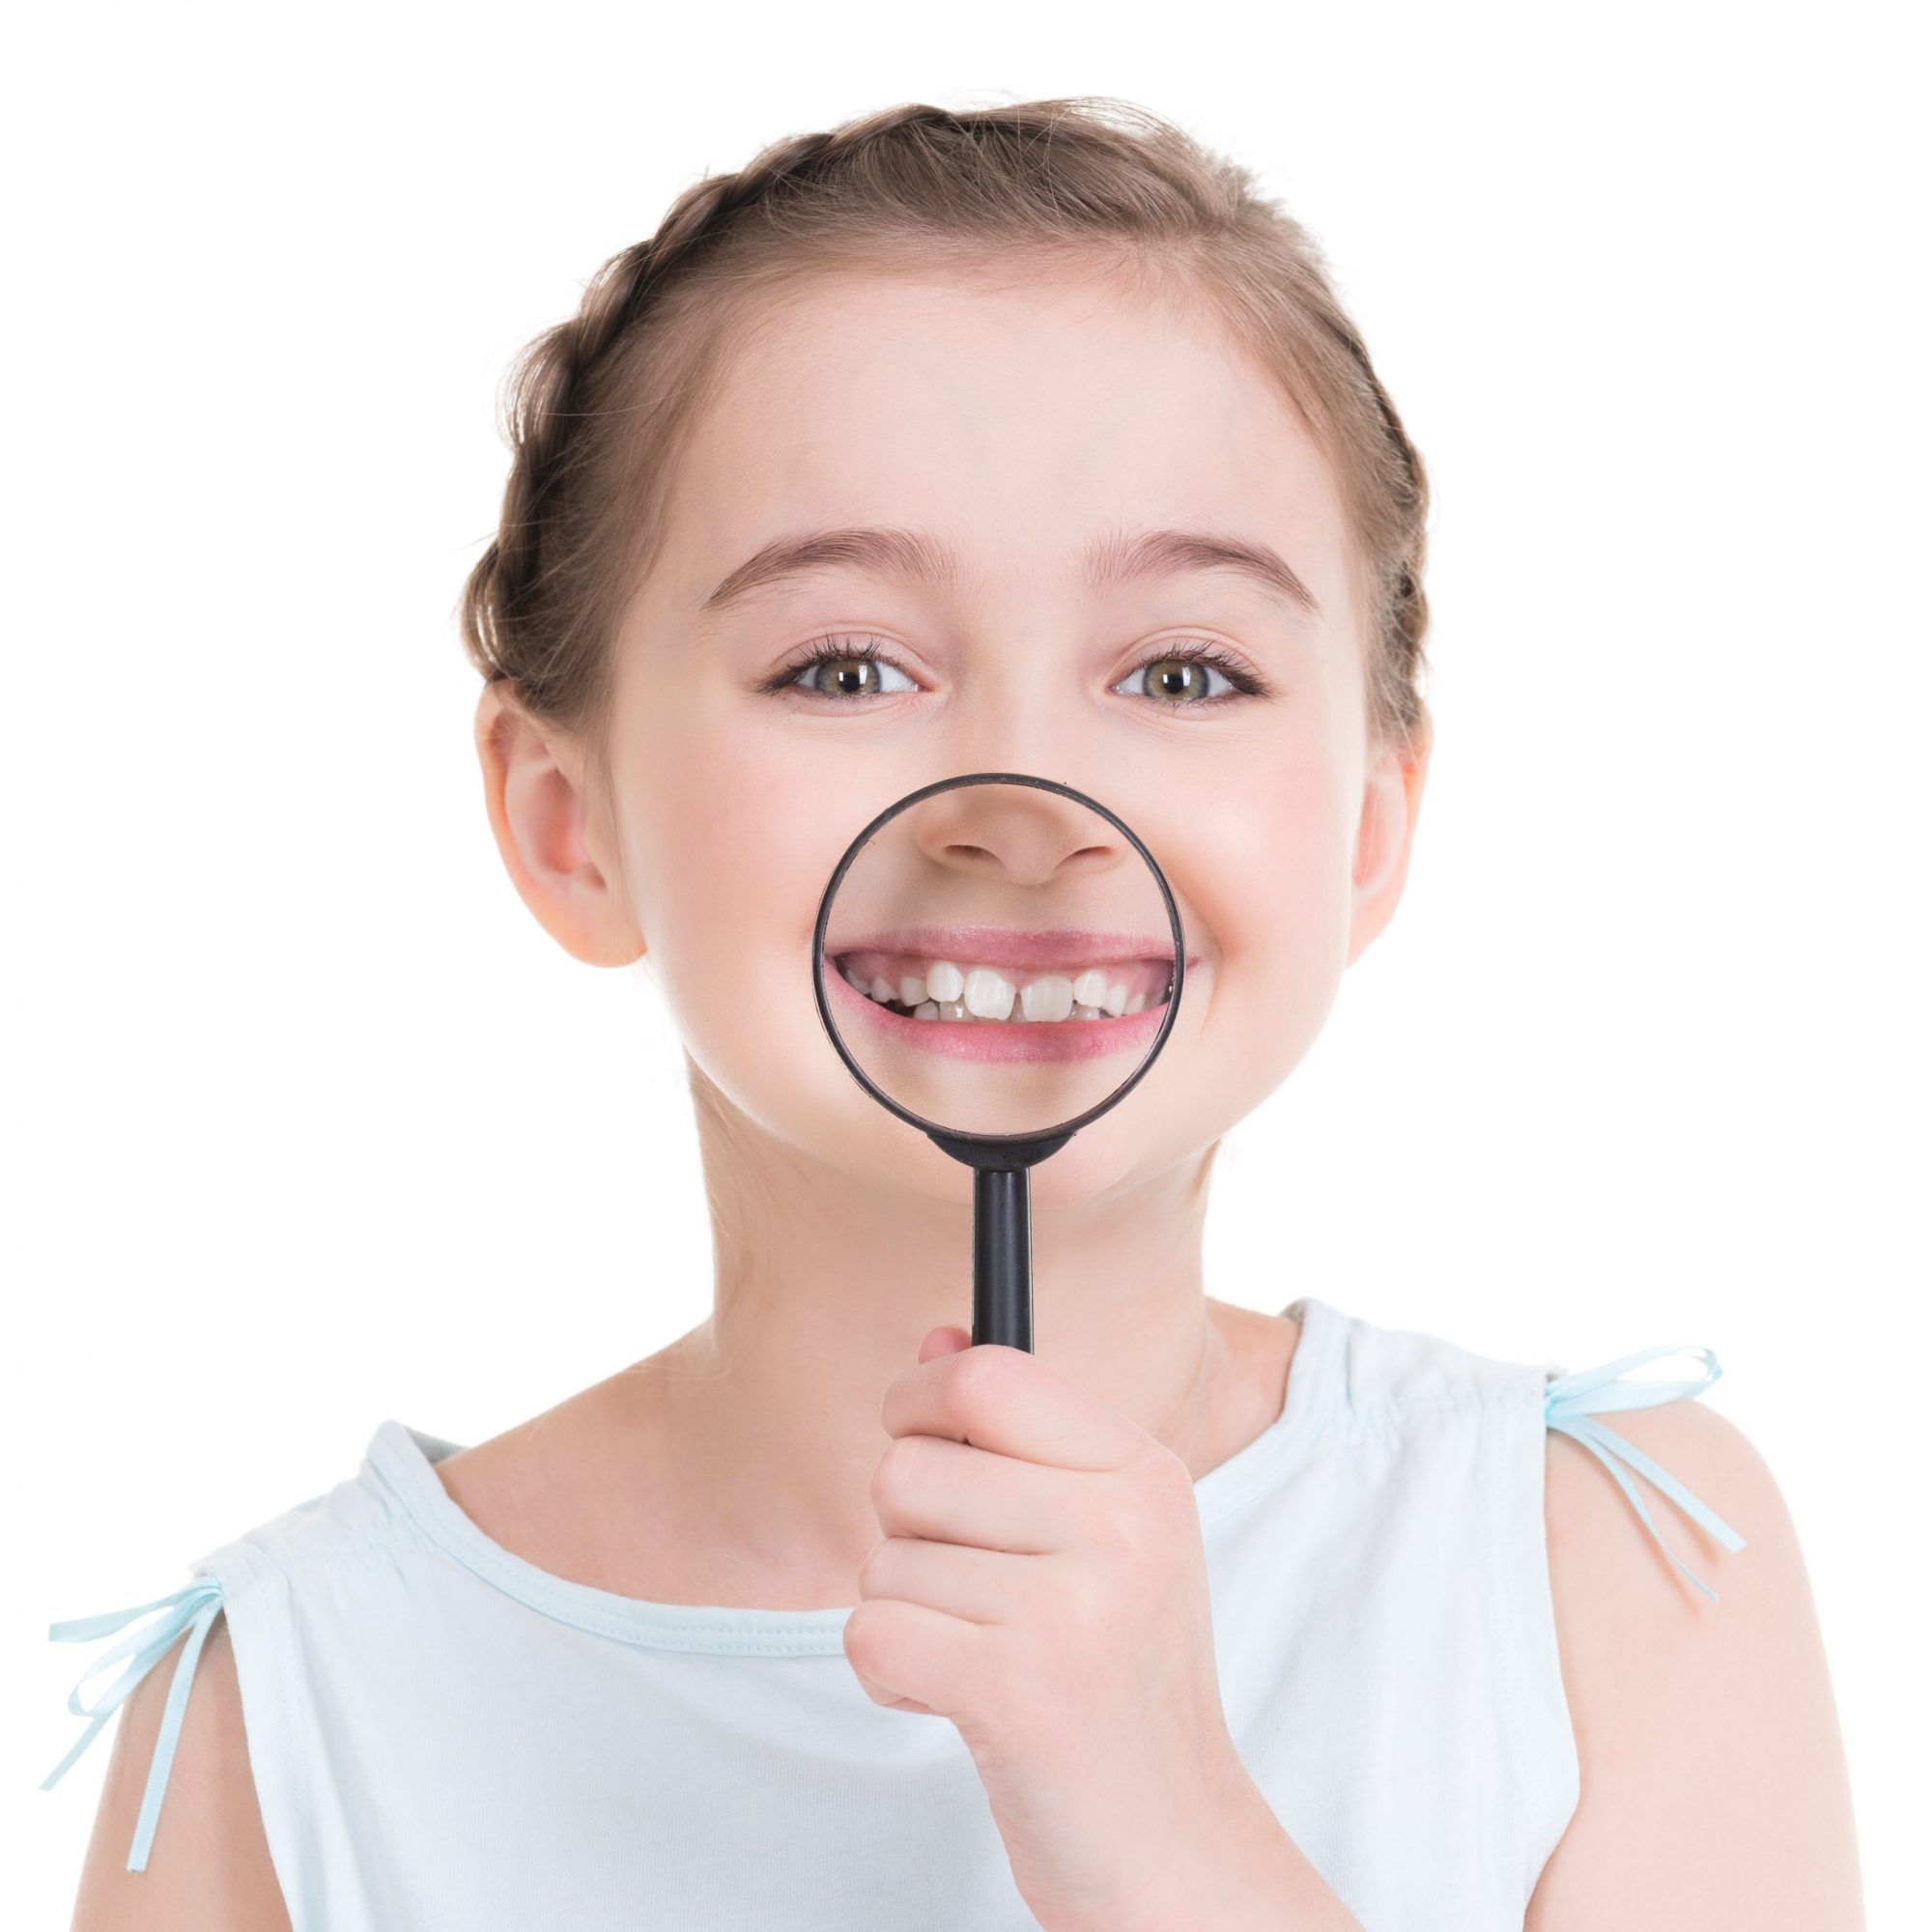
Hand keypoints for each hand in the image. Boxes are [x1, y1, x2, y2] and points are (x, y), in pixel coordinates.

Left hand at [844, 1326, 1306, 1930]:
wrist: (1173, 1843)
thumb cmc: (1118, 1677)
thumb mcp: (1099, 1535)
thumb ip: (1013, 1434)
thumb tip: (933, 1342)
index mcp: (1142, 1470)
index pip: (986, 1374)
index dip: (920, 1401)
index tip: (923, 1439)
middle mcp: (1121, 1525)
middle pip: (909, 1468)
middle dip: (909, 1536)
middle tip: (978, 1596)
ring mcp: (1074, 1608)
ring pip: (883, 1559)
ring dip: (908, 1617)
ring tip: (987, 1657)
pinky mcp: (1018, 1691)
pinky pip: (872, 1637)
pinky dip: (893, 1680)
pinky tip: (961, 1703)